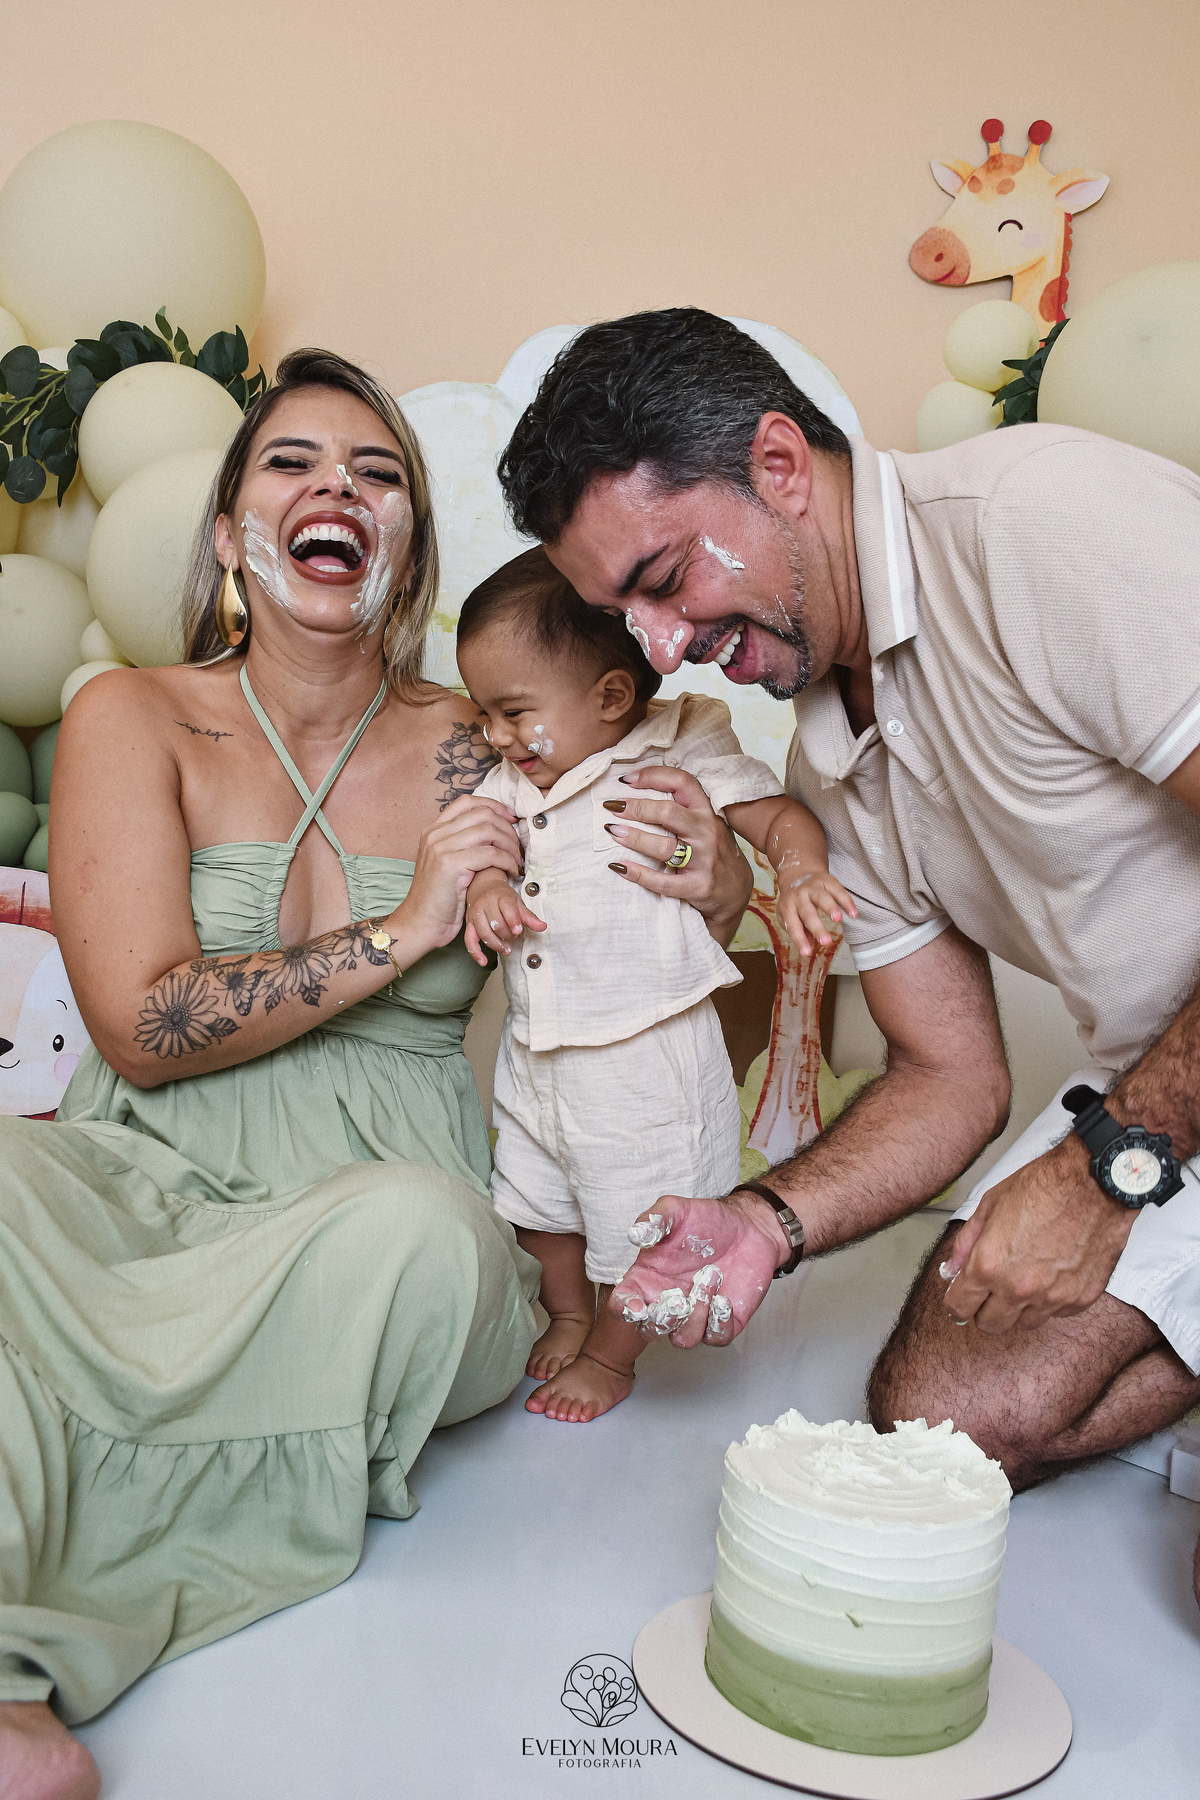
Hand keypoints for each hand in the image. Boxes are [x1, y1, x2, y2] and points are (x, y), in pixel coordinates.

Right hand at [399, 796, 522, 953]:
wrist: (421, 922)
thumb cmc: (440, 898)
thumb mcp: (447, 862)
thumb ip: (462, 843)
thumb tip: (495, 829)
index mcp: (433, 830)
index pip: (467, 802)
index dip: (494, 806)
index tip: (511, 818)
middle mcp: (435, 834)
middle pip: (482, 814)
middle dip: (507, 828)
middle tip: (518, 847)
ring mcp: (441, 847)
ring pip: (489, 831)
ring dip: (510, 845)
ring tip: (516, 860)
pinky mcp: (451, 864)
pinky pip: (490, 854)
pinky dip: (507, 861)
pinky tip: (511, 871)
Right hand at [464, 882, 546, 966]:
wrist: (482, 885)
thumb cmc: (501, 895)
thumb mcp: (517, 902)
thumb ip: (529, 916)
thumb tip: (542, 927)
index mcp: (500, 896)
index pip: (506, 908)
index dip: (513, 921)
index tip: (518, 930)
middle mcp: (485, 905)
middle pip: (496, 924)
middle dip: (507, 935)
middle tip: (514, 936)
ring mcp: (475, 915)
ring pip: (484, 933)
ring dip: (496, 945)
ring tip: (506, 949)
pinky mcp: (469, 924)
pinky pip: (469, 940)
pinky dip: (475, 952)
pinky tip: (483, 962)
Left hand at [603, 766, 751, 945]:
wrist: (735, 891)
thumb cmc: (712, 852)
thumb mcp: (705, 824)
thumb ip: (682, 809)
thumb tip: (637, 792)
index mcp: (707, 812)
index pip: (682, 782)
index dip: (653, 776)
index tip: (627, 780)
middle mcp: (707, 832)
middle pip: (668, 812)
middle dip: (637, 807)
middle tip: (612, 807)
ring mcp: (704, 860)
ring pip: (664, 846)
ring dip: (634, 837)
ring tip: (613, 831)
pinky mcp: (698, 886)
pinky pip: (663, 882)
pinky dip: (638, 874)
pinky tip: (619, 866)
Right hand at [608, 1193, 789, 1347]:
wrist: (749, 1228)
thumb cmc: (707, 1220)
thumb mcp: (678, 1210)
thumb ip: (655, 1219)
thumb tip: (635, 1234)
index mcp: (646, 1279)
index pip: (622, 1305)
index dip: (624, 1311)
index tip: (636, 1308)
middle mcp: (665, 1302)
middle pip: (650, 1330)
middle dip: (663, 1319)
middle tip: (679, 1297)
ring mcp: (694, 1316)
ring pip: (683, 1339)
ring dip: (697, 1314)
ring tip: (712, 1276)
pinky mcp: (721, 1324)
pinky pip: (714, 1338)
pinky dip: (718, 1322)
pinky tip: (725, 1299)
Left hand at [776, 869, 857, 954]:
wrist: (797, 873)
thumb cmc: (794, 902)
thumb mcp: (788, 916)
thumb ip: (798, 931)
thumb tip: (808, 946)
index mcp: (788, 907)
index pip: (793, 926)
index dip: (799, 940)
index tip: (807, 953)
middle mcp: (799, 896)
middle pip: (808, 913)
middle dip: (817, 928)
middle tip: (826, 943)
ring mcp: (813, 887)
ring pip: (822, 897)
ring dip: (830, 908)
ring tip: (838, 920)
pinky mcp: (827, 880)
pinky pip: (839, 890)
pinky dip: (847, 902)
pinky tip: (854, 914)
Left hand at [940, 1136, 1134, 1333]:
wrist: (1094, 1182)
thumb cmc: (1043, 1186)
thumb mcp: (990, 1204)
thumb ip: (966, 1243)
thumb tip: (951, 1269)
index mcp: (990, 1265)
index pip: (960, 1308)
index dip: (956, 1302)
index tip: (961, 1297)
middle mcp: (1019, 1288)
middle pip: (990, 1324)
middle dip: (984, 1309)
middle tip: (990, 1289)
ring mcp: (1053, 1297)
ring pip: (1024, 1324)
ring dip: (1019, 1307)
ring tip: (1024, 1277)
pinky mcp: (1081, 1298)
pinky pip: (1057, 1313)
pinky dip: (1050, 1300)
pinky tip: (1052, 1274)